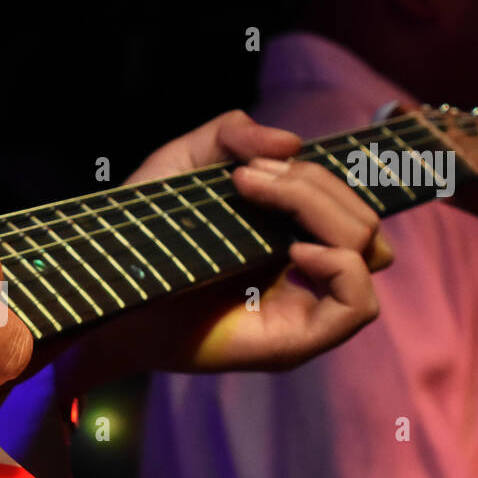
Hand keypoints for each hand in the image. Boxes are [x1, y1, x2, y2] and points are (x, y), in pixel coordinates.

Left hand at [126, 109, 392, 371]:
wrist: (108, 292)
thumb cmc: (140, 236)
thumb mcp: (180, 165)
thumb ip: (229, 135)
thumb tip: (291, 142)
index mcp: (288, 233)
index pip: (346, 201)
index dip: (317, 174)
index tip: (254, 164)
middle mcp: (304, 272)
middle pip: (362, 220)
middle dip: (314, 185)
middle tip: (247, 178)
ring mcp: (304, 308)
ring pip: (369, 250)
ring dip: (326, 212)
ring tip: (260, 202)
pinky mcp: (296, 341)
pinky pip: (358, 306)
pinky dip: (341, 267)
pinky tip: (292, 252)